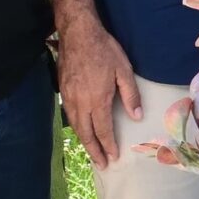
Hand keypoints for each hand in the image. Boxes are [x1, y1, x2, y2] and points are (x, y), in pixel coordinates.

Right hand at [59, 21, 141, 166]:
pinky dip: (75, 127)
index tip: (113, 157)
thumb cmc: (104, 50)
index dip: (108, 145)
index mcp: (98, 99)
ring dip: (84, 141)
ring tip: (91, 152)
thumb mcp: (124, 71)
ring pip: (75, 126)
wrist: (78, 33)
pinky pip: (68, 115)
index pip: (103, 129)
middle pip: (86, 133)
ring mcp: (69, 97)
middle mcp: (80, 102)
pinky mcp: (62, 90)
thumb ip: (130, 95)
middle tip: (101, 165)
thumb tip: (136, 116)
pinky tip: (81, 130)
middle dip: (94, 151)